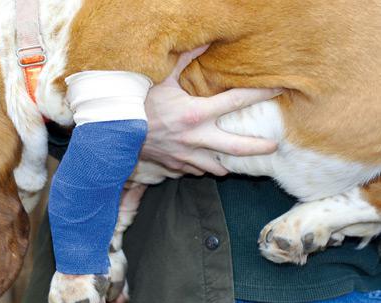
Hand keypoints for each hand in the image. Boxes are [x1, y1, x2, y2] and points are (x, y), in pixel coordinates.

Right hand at [142, 45, 280, 175]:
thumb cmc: (137, 104)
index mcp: (196, 113)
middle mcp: (195, 138)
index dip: (259, 94)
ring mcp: (186, 155)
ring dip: (227, 164)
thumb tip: (204, 43)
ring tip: (236, 163)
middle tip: (273, 146)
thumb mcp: (161, 78)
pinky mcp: (174, 166)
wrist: (114, 133)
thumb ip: (184, 60)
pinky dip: (201, 167)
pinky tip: (203, 163)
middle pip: (236, 147)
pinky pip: (194, 170)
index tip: (277, 90)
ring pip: (216, 166)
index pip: (236, 102)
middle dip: (258, 148)